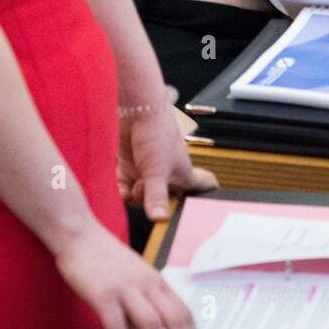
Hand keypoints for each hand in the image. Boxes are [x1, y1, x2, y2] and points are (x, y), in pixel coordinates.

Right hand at [54, 217, 204, 328]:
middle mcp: (146, 283)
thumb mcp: (131, 278)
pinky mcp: (104, 294)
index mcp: (156, 280)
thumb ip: (138, 307)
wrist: (79, 234)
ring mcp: (126, 288)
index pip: (183, 311)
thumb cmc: (103, 257)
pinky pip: (117, 326)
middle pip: (175, 317)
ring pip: (151, 323)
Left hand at [117, 102, 217, 220]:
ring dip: (134, 196)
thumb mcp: (157, 171)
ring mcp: (148, 170)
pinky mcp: (130, 165)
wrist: (135, 109)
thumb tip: (160, 219)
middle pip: (164, 201)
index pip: (204, 186)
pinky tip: (121, 186)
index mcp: (184, 175)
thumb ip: (157, 196)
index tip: (203, 206)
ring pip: (142, 196)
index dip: (206, 195)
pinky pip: (125, 187)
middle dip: (153, 202)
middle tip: (149, 192)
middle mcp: (167, 174)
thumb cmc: (156, 132)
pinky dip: (122, 189)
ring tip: (133, 186)